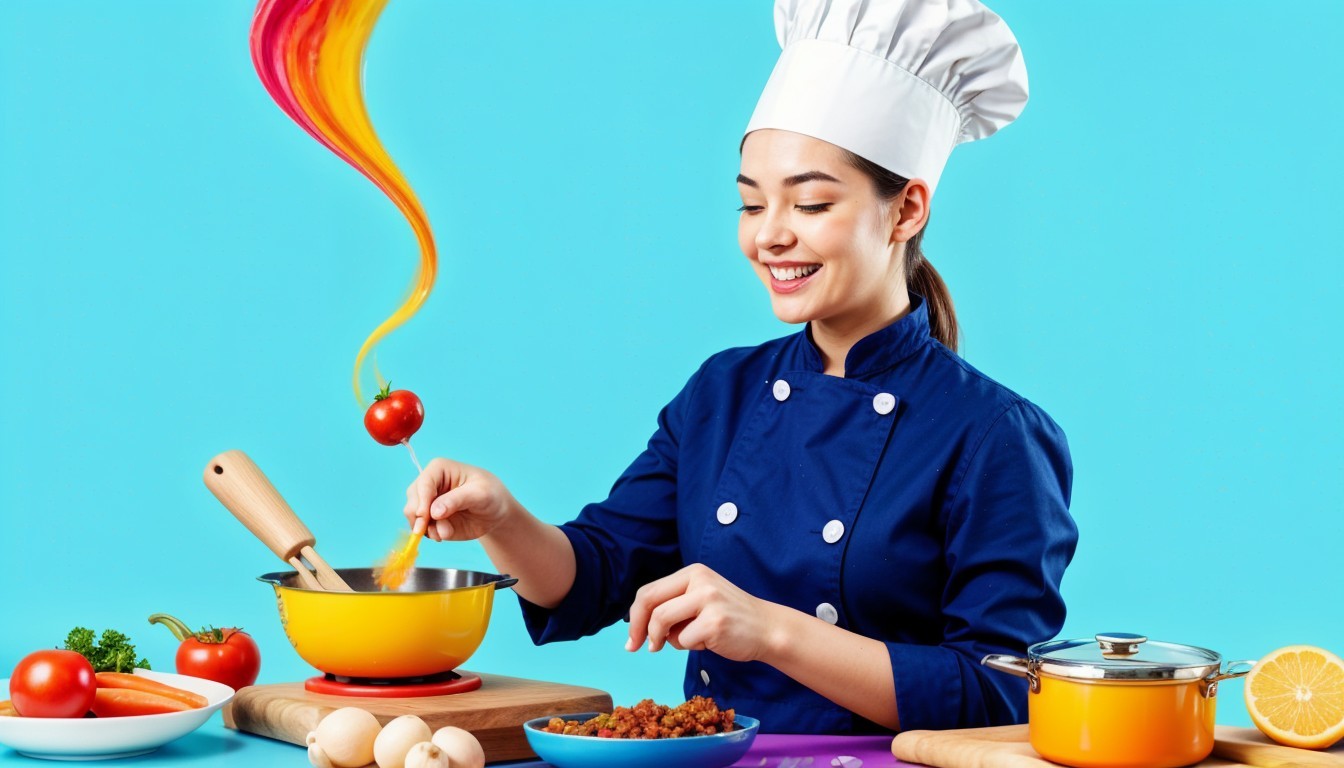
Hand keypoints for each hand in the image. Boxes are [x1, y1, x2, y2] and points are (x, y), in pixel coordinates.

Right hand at [403, 458, 516, 541]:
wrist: (495, 512)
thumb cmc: (490, 494)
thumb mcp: (480, 494)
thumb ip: (457, 500)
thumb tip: (434, 512)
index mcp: (439, 469)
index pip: (424, 484)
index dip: (421, 502)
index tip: (424, 517)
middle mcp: (428, 485)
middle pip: (412, 501)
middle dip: (419, 518)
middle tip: (432, 532)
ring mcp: (427, 503)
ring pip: (413, 517)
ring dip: (427, 528)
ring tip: (446, 532)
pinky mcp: (430, 519)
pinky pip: (422, 529)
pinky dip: (431, 534)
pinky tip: (445, 534)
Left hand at [625, 563, 782, 663]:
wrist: (767, 628)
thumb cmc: (729, 618)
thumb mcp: (700, 600)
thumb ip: (673, 606)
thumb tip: (637, 627)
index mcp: (693, 572)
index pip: (649, 590)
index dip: (635, 616)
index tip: (632, 636)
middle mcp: (700, 580)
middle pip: (650, 603)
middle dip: (639, 629)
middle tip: (636, 647)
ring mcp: (708, 600)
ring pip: (662, 621)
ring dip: (665, 640)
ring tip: (686, 642)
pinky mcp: (715, 622)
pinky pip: (683, 640)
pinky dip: (690, 647)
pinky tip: (709, 642)